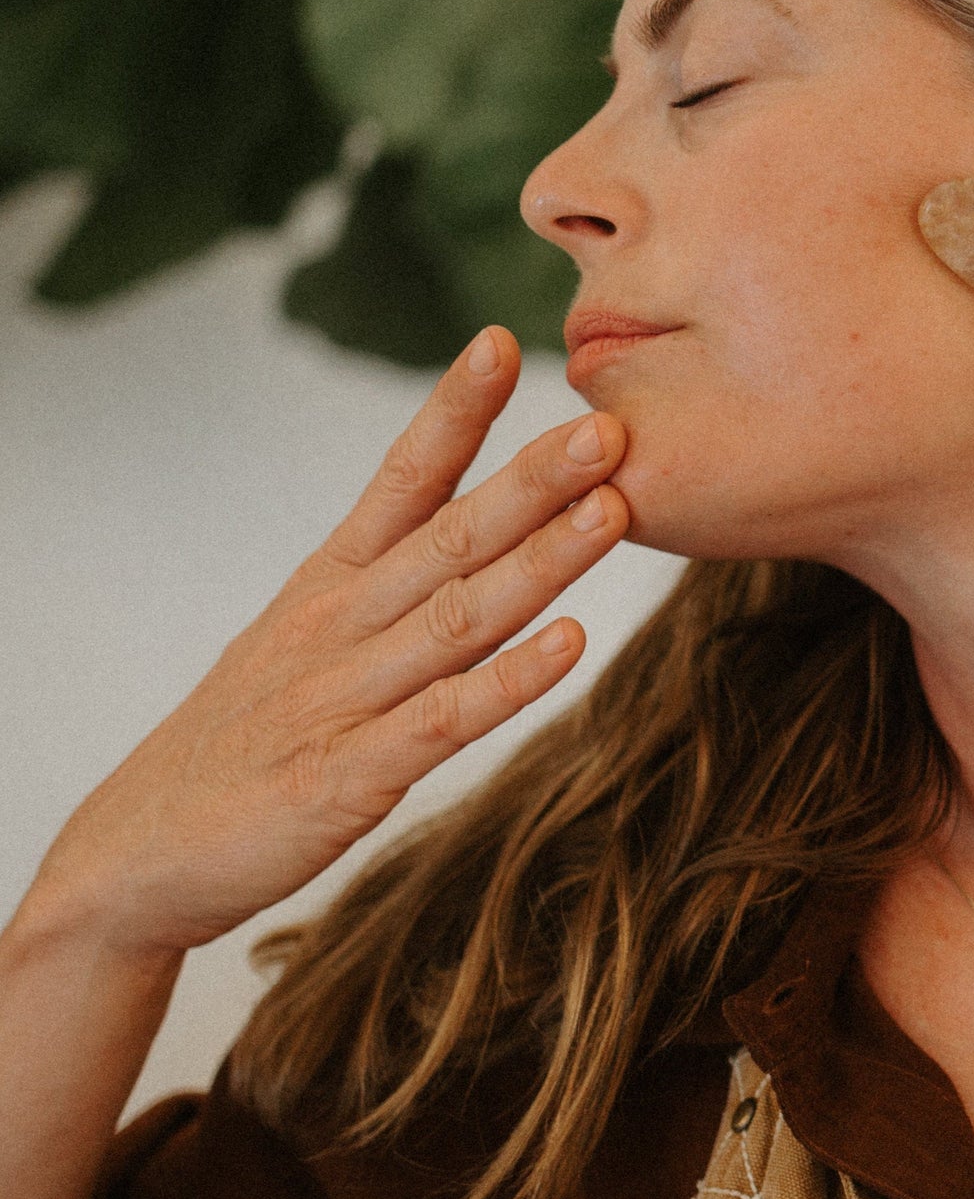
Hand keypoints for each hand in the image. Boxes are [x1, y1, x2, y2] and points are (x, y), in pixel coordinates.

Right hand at [29, 328, 630, 955]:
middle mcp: (342, 627)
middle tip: (608, 425)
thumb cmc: (242, 740)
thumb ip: (390, 582)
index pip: (399, 480)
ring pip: (461, 616)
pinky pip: (444, 720)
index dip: (451, 412)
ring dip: (541, 562)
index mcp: (330, 584)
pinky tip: (569, 645)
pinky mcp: (349, 776)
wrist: (138, 854)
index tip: (502, 343)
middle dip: (533, 479)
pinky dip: (509, 683)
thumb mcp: (307, 636)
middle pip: (450, 538)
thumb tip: (481, 525)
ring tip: (610, 509)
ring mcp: (345, 700)